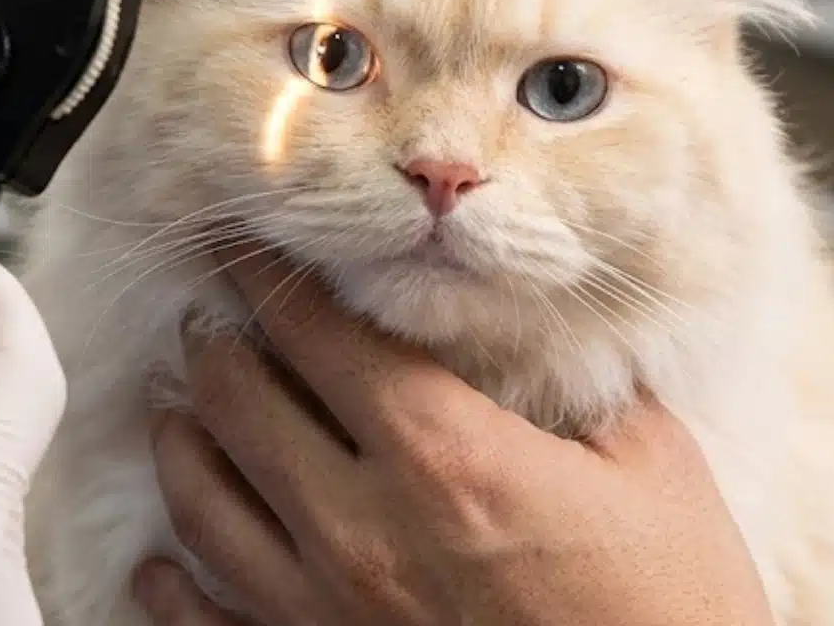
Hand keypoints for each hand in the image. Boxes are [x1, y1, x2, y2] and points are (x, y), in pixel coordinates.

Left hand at [132, 252, 774, 625]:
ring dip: (181, 441)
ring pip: (205, 503)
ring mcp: (328, 611)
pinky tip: (161, 558)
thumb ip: (582, 393)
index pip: (320, 334)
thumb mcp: (654, 470)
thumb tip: (541, 348)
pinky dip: (172, 581)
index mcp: (445, 455)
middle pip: (239, 404)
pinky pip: (207, 620)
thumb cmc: (673, 609)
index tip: (248, 245)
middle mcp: (363, 528)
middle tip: (209, 316)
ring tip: (177, 409)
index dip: (272, 278)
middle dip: (215, 345)